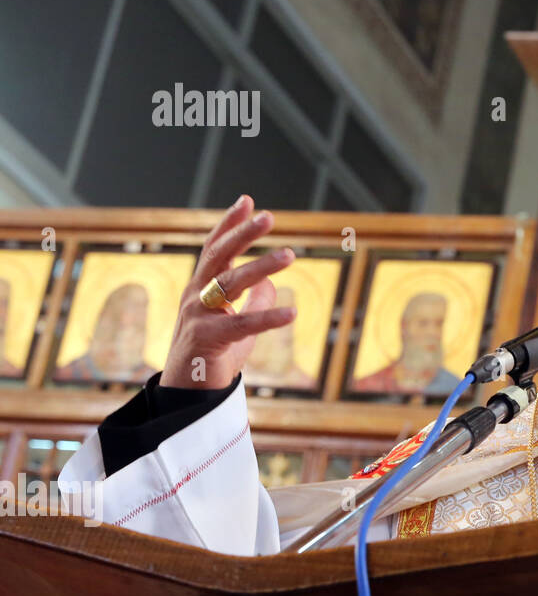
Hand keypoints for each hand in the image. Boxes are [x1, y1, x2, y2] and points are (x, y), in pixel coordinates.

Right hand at [160, 195, 296, 389]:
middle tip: (269, 216)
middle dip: (243, 234)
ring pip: (230, 284)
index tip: (247, 200)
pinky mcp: (206, 340)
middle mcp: (195, 296)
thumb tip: (271, 282)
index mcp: (200, 288)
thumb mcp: (237, 323)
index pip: (214, 248)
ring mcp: (197, 316)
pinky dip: (268, 318)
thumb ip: (253, 301)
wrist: (187, 394)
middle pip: (218, 256)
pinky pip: (242, 325)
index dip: (229, 224)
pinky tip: (293, 313)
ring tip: (290, 254)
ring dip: (262, 267)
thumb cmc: (212, 355)